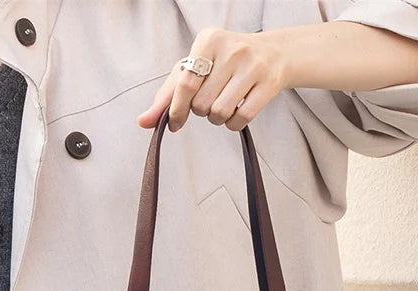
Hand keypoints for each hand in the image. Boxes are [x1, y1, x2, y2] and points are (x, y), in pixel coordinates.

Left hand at [136, 27, 287, 132]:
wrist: (273, 53)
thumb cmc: (226, 62)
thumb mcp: (196, 66)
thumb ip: (168, 94)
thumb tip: (143, 122)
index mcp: (209, 40)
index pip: (185, 83)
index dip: (176, 110)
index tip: (174, 123)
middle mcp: (231, 50)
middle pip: (201, 103)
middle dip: (201, 111)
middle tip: (210, 100)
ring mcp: (252, 66)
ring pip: (220, 113)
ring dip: (217, 118)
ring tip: (223, 105)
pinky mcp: (268, 84)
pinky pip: (241, 119)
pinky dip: (234, 124)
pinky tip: (236, 112)